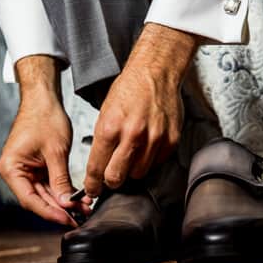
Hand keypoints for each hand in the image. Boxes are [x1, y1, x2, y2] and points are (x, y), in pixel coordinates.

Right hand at [0, 56, 91, 226]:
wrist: (43, 99)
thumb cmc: (44, 117)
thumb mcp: (56, 152)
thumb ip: (60, 180)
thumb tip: (67, 204)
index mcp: (11, 168)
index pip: (30, 199)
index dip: (50, 212)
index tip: (67, 219)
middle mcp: (14, 172)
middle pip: (36, 199)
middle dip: (59, 209)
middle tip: (80, 217)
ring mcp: (24, 171)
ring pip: (44, 194)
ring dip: (63, 202)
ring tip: (83, 208)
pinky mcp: (34, 168)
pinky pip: (48, 185)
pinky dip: (62, 191)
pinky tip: (77, 198)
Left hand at [83, 23, 198, 196]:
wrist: (155, 72)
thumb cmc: (128, 91)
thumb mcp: (104, 114)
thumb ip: (102, 142)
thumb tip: (98, 167)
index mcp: (110, 128)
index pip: (97, 168)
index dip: (92, 184)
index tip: (92, 190)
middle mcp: (133, 135)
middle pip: (117, 178)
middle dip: (111, 181)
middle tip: (110, 177)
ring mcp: (154, 138)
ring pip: (138, 174)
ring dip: (132, 170)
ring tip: (130, 154)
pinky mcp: (171, 139)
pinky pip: (157, 163)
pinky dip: (149, 160)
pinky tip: (145, 146)